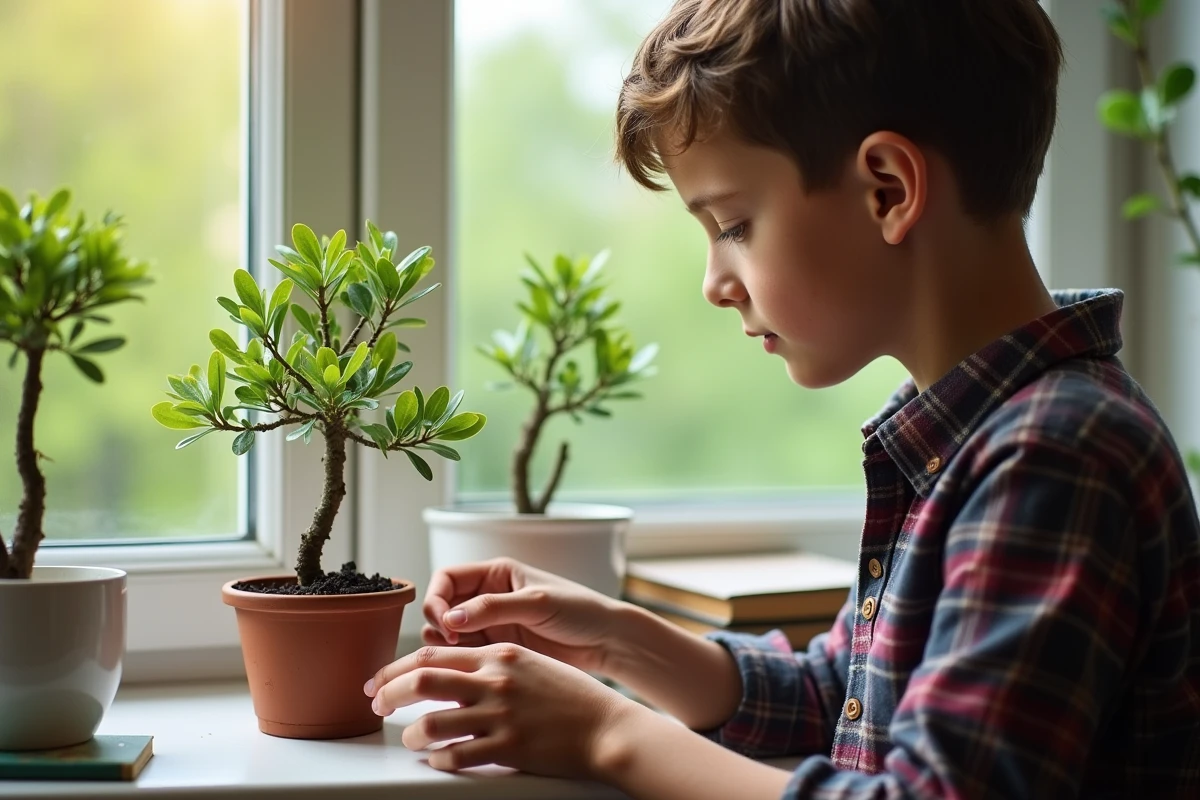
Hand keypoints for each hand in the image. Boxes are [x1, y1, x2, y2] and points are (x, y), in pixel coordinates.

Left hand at [365, 643, 637, 776]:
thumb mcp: (530, 664)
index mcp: (499, 655)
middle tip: (378, 705)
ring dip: (413, 734)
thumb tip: (452, 672)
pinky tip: (439, 759)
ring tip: (412, 739)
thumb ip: (492, 664)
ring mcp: (500, 715)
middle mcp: (495, 681)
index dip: (397, 667)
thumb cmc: (572, 696)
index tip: (380, 680)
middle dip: (389, 693)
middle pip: (422, 680)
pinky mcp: (508, 747)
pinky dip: (439, 759)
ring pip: (432, 722)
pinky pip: (457, 755)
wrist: (605, 727)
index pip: (433, 654)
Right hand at [422, 557, 621, 674]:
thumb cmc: (579, 611)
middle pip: (443, 606)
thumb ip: (493, 608)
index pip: (447, 578)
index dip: (437, 598)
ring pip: (450, 633)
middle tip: (449, 643)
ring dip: (445, 644)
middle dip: (437, 623)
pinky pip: (468, 653)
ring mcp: (493, 625)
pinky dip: (461, 660)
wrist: (606, 641)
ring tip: (456, 656)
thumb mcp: (536, 603)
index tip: (445, 621)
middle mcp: (489, 597)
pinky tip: (469, 669)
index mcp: (496, 574)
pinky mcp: (499, 650)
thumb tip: (451, 617)